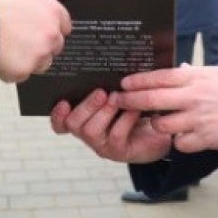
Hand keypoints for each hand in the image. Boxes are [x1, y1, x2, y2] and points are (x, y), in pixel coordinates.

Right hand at [0, 0, 69, 82]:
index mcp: (53, 12)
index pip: (64, 24)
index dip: (49, 24)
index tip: (36, 25)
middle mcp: (51, 35)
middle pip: (54, 45)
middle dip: (41, 42)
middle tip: (19, 36)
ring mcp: (38, 55)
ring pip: (41, 62)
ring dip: (30, 58)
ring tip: (9, 47)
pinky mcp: (22, 71)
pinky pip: (22, 73)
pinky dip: (13, 68)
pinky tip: (0, 56)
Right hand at [50, 89, 171, 163]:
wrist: (159, 131)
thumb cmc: (135, 111)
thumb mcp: (118, 96)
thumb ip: (107, 87)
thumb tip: (102, 66)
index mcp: (84, 120)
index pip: (60, 123)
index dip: (57, 114)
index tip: (64, 101)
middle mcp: (88, 135)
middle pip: (73, 124)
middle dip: (86, 106)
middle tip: (101, 92)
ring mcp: (102, 145)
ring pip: (91, 131)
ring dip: (104, 112)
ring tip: (117, 98)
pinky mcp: (119, 152)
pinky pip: (116, 135)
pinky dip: (125, 119)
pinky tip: (134, 109)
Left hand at [113, 65, 217, 155]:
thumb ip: (198, 74)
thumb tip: (183, 70)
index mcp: (197, 79)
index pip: (160, 77)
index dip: (139, 80)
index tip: (124, 82)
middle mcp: (193, 98)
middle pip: (152, 99)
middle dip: (130, 100)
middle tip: (117, 101)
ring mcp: (197, 119)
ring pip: (162, 125)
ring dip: (158, 125)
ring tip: (161, 124)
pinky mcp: (205, 139)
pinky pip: (181, 144)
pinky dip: (180, 143)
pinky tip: (186, 138)